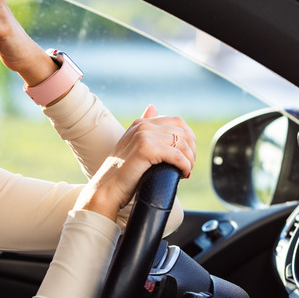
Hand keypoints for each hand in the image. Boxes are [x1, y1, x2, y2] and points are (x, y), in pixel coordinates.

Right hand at [75, 105, 195, 220]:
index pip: (177, 122)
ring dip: (189, 159)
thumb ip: (145, 130)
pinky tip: (183, 174)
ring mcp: (143, 136)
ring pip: (182, 144)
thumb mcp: (134, 146)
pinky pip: (177, 155)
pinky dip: (184, 166)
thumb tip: (153, 107)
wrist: (107, 190)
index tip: (188, 155)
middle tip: (189, 166)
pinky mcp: (146, 149)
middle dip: (191, 150)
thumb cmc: (122, 174)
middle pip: (183, 132)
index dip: (189, 139)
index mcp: (141, 123)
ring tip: (185, 171)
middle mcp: (142, 126)